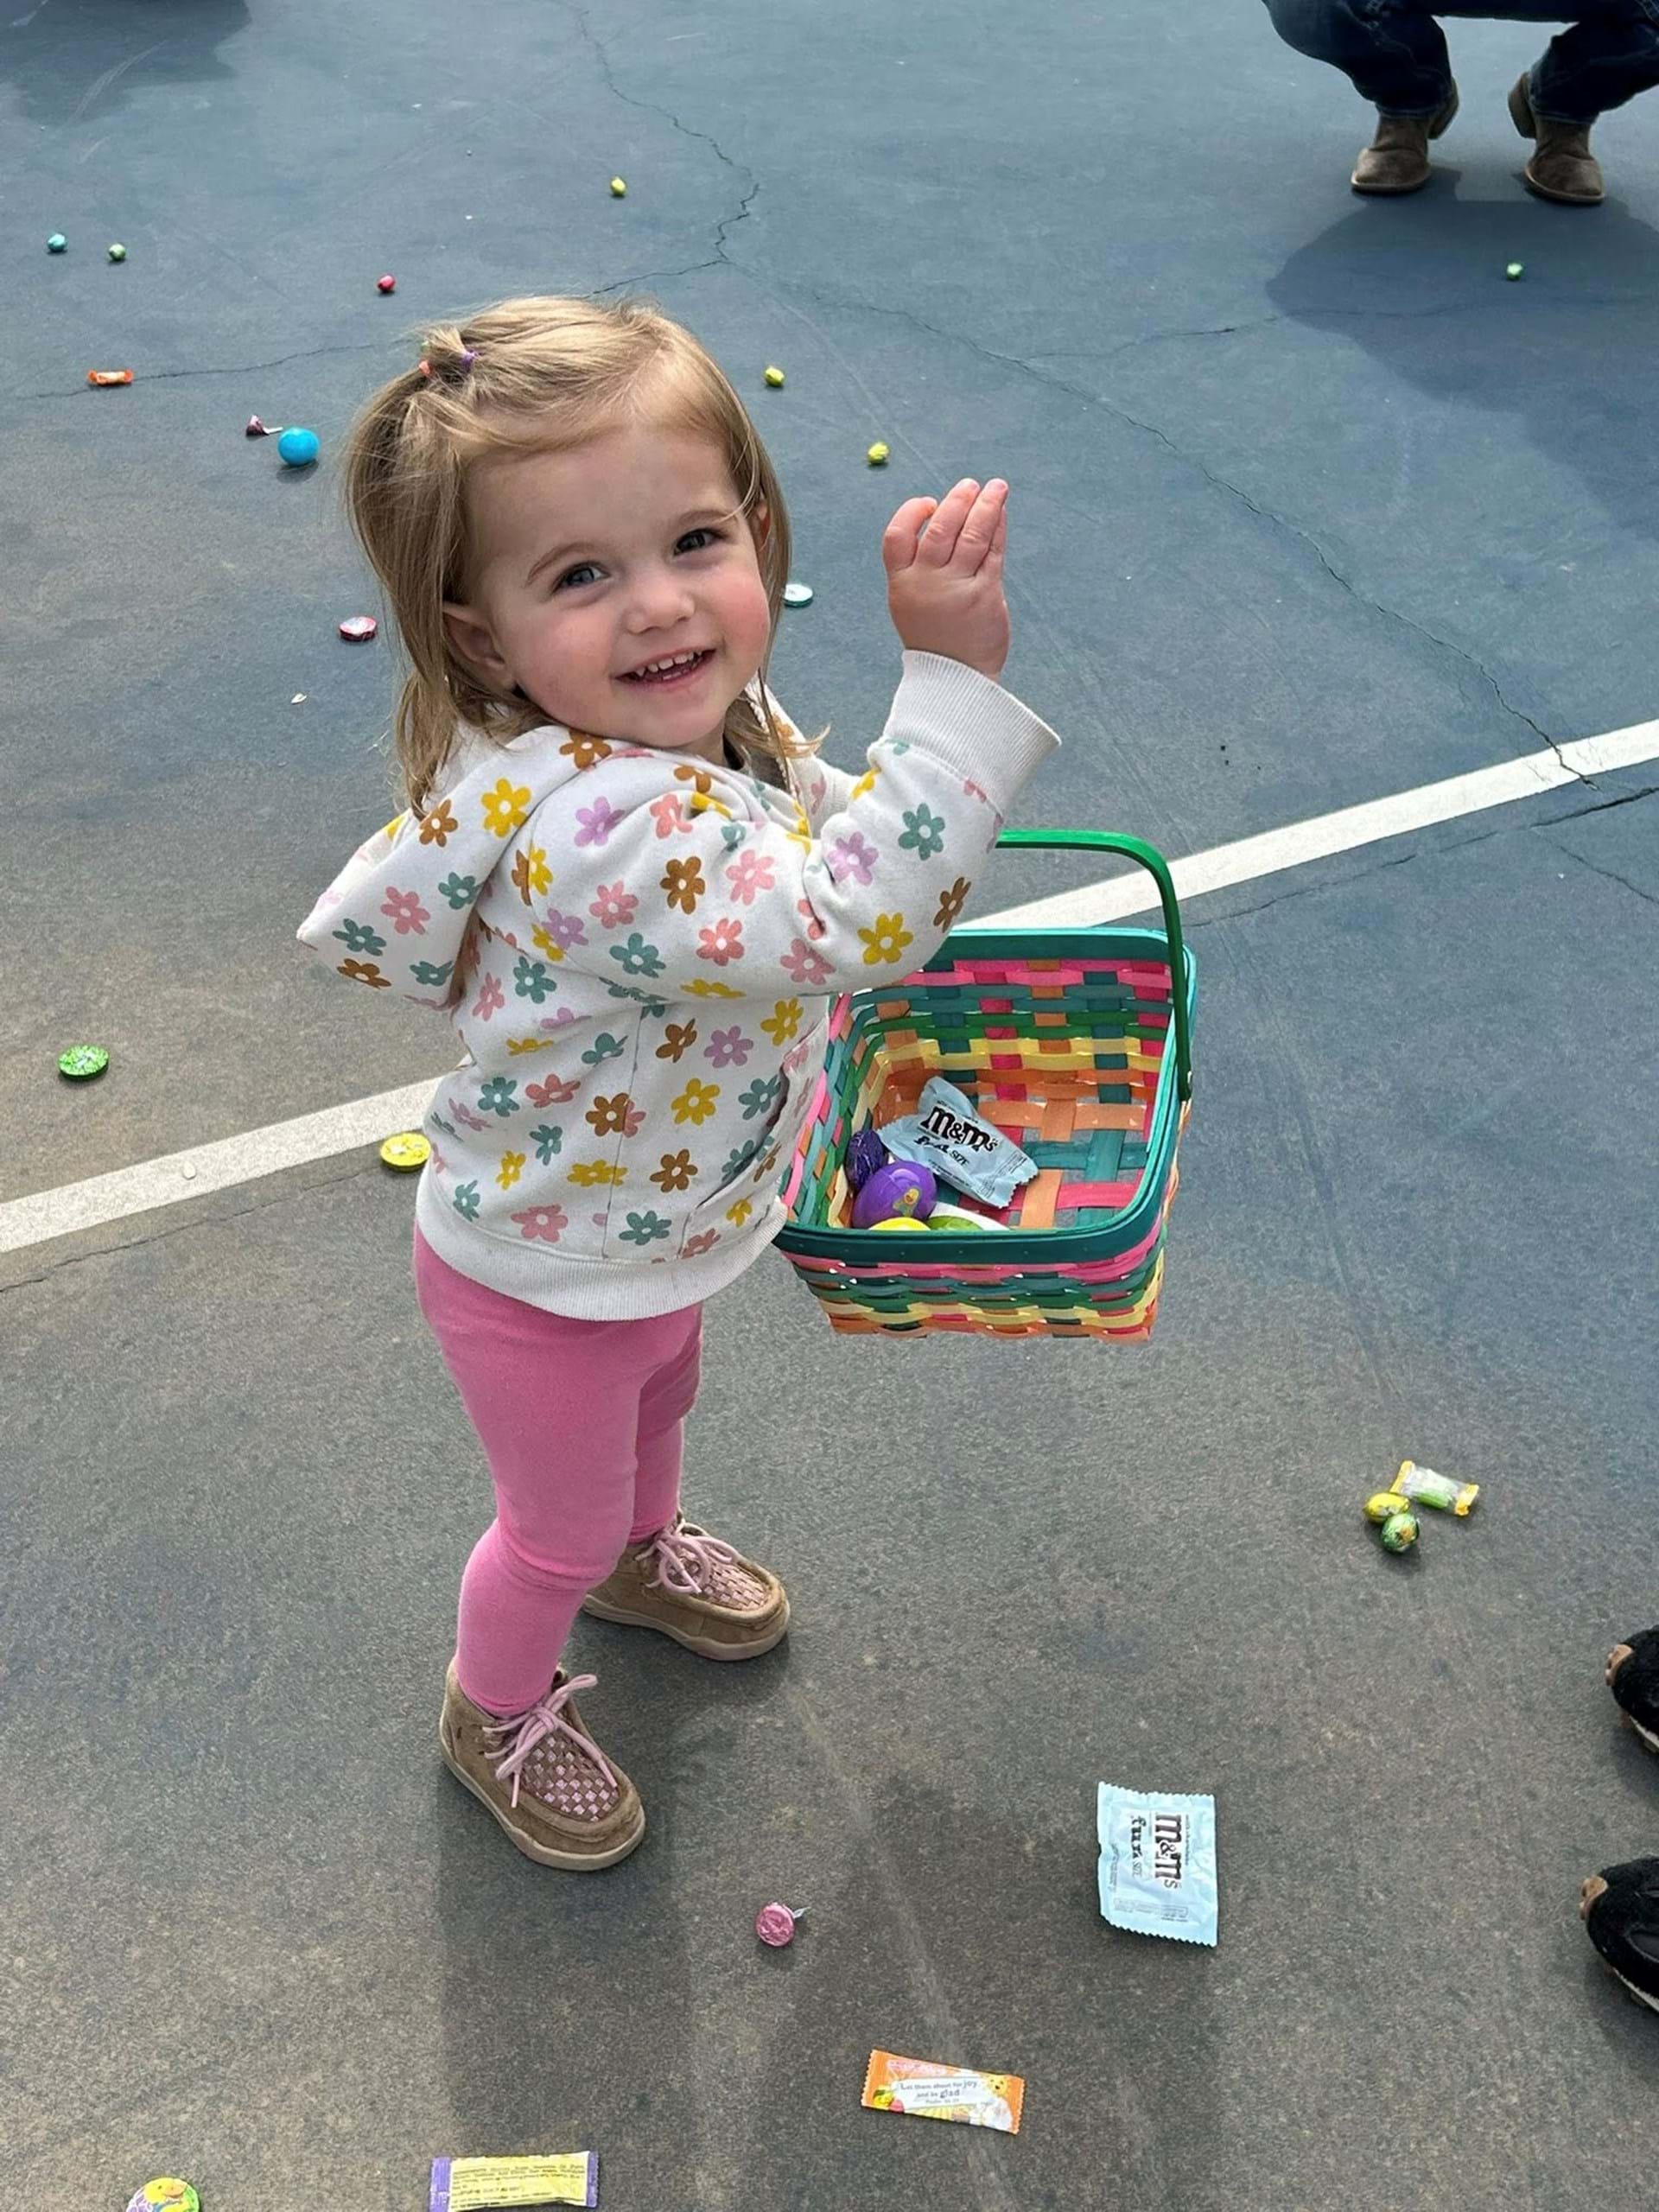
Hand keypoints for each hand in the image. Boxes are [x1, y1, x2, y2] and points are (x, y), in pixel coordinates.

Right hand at [883, 477, 1009, 681]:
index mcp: (902, 583)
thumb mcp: (912, 600)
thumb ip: (923, 563)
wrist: (956, 679)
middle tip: (971, 485)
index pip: (897, 536)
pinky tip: (1001, 514)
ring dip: (985, 506)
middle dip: (957, 501)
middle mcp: (926, 583)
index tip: (929, 503)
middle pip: (940, 529)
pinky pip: (992, 553)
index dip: (911, 513)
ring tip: (996, 487)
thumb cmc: (934, 635)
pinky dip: (997, 529)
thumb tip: (949, 513)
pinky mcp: (985, 595)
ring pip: (971, 535)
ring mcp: (957, 589)